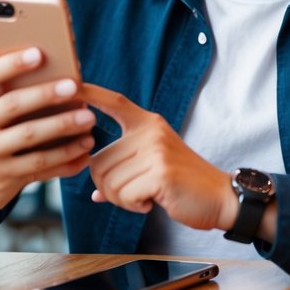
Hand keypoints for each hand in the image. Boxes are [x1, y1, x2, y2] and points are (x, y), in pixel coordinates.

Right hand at [0, 47, 96, 221]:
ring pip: (31, 141)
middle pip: (13, 107)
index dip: (13, 64)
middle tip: (75, 87)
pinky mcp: (5, 179)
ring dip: (63, 129)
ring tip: (89, 120)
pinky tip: (85, 152)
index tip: (40, 53)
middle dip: (46, 95)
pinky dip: (66, 161)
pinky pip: (41, 169)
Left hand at [82, 83, 237, 231]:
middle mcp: (149, 131)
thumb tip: (94, 193)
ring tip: (143, 198)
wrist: (220, 197)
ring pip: (108, 183)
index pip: (114, 101)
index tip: (70, 83)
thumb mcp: (152, 164)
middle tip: (133, 195)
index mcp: (147, 123)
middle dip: (107, 189)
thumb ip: (124, 168)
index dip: (90, 92)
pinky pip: (124, 195)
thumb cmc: (181, 183)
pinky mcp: (160, 172)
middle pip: (97, 163)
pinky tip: (151, 203)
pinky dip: (133, 206)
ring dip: (120, 200)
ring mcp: (156, 150)